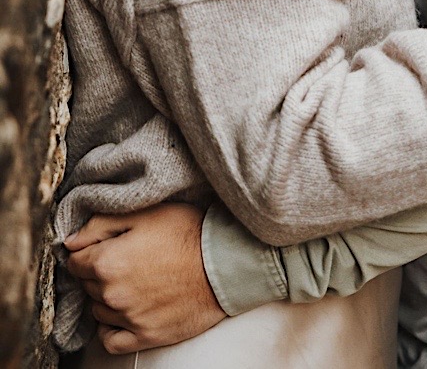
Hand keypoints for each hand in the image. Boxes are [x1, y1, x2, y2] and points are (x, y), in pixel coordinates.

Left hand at [63, 203, 225, 352]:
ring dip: (109, 298)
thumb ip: (101, 224)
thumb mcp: (148, 214)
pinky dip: (111, 329)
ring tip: (136, 283)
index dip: (90, 252)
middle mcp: (111, 293)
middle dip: (100, 274)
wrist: (228, 262)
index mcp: (107, 261)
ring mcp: (128, 317)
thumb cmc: (190, 233)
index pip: (75, 262)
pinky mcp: (145, 335)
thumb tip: (70, 242)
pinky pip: (110, 341)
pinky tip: (124, 315)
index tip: (109, 247)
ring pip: (98, 310)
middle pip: (87, 286)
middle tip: (129, 261)